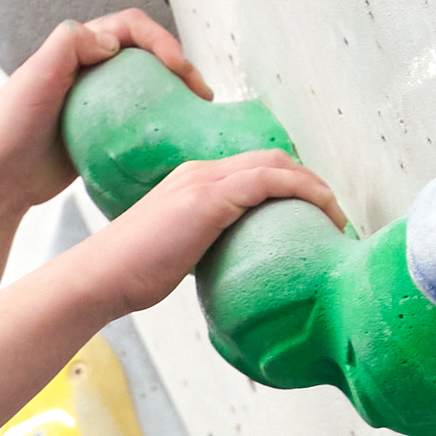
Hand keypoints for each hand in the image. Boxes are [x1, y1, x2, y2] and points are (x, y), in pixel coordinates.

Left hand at [0, 10, 208, 224]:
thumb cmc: (8, 128)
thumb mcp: (35, 77)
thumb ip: (69, 45)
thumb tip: (112, 40)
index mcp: (74, 48)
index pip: (129, 28)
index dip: (159, 39)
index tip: (178, 66)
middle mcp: (86, 70)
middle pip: (144, 56)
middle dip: (178, 66)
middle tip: (201, 93)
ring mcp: (95, 104)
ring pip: (145, 88)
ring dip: (174, 94)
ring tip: (197, 112)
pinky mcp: (99, 134)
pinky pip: (137, 121)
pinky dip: (159, 124)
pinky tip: (174, 138)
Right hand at [76, 149, 349, 315]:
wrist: (99, 276)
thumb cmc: (128, 276)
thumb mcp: (174, 255)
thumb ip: (201, 250)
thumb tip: (229, 273)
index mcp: (191, 182)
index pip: (251, 168)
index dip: (289, 184)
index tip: (310, 215)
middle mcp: (200, 171)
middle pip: (271, 159)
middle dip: (309, 182)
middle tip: (332, 216)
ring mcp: (204, 181)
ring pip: (276, 165)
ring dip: (314, 187)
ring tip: (336, 218)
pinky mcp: (210, 198)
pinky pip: (270, 182)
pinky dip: (304, 192)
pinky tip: (322, 215)